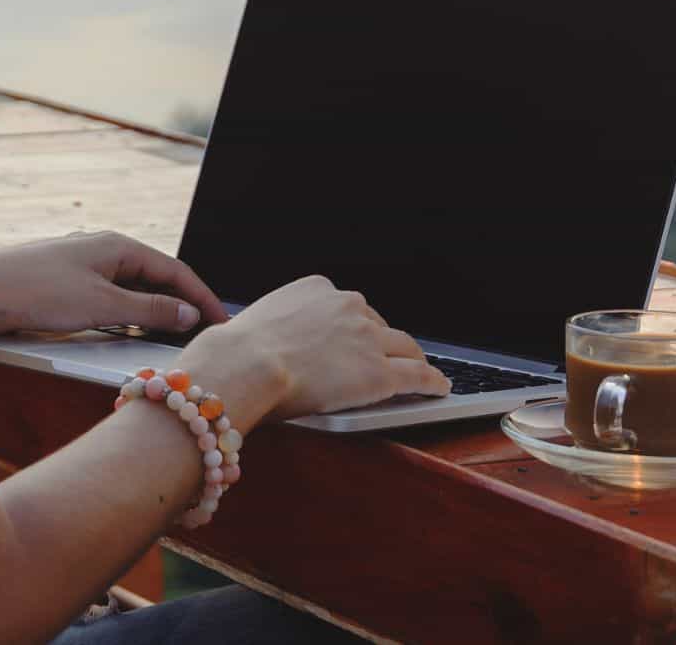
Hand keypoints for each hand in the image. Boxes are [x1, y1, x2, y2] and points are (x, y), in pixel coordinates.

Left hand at [0, 231, 226, 335]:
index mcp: (119, 246)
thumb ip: (148, 311)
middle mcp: (104, 250)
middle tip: (204, 334)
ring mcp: (84, 266)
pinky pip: (111, 298)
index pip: (175, 270)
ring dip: (155, 312)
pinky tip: (131, 334)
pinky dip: (129, 316)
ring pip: (133, 290)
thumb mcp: (101, 305)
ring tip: (175, 338)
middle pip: (156, 278)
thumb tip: (188, 313)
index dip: (202, 297)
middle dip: (182, 305)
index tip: (222, 322)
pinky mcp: (66, 284)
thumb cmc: (36, 292)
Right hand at [178, 276, 449, 430]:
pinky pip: (416, 375)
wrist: (244, 364)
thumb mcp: (259, 323)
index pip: (349, 308)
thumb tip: (273, 345)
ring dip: (414, 359)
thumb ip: (279, 328)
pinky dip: (432, 381)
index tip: (357, 339)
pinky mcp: (379, 371)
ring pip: (404, 347)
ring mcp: (367, 338)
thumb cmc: (237, 352)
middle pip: (380, 324)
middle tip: (387, 358)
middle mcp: (348, 306)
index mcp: (318, 289)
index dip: (356, 328)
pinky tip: (439, 387)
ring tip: (423, 372)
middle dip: (384, 341)